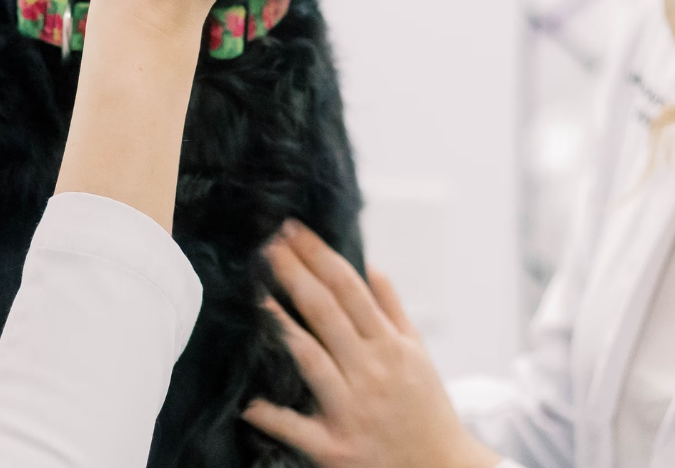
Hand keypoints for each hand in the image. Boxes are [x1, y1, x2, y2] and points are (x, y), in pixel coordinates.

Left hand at [243, 221, 502, 467]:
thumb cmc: (426, 410)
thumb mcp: (419, 355)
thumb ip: (393, 310)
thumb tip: (371, 265)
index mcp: (391, 346)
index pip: (349, 288)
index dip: (319, 255)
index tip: (293, 230)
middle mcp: (372, 373)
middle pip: (326, 312)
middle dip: (295, 273)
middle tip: (267, 243)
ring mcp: (352, 410)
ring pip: (311, 359)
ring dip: (281, 325)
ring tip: (255, 294)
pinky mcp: (336, 448)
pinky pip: (298, 429)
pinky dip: (272, 415)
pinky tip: (248, 400)